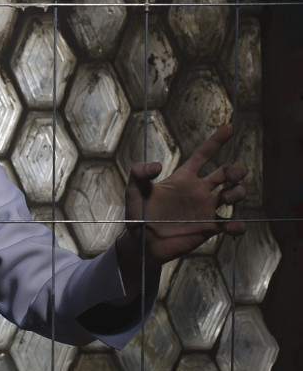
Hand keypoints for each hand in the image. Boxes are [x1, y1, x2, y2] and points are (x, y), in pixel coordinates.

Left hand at [122, 123, 246, 266]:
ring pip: (233, 195)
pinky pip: (229, 225)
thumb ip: (139, 174)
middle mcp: (198, 191)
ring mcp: (205, 209)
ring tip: (226, 199)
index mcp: (183, 178)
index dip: (216, 141)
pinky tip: (234, 227)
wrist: (140, 244)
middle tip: (231, 175)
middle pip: (226, 173)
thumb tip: (156, 165)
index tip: (230, 126)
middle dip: (236, 169)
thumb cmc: (136, 215)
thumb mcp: (133, 191)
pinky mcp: (208, 228)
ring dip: (237, 193)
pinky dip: (237, 226)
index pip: (203, 155)